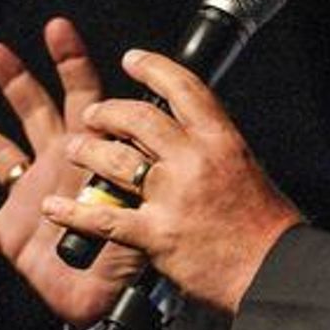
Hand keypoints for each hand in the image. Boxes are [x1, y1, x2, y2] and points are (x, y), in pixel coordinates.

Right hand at [0, 17, 146, 327]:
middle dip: (15, 80)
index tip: (57, 27)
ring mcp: (32, 196)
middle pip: (34, 111)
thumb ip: (133, 170)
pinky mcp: (12, 234)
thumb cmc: (139, 249)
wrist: (116, 297)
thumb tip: (135, 143)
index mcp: (93, 151)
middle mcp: (59, 164)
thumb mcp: (144, 200)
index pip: (84, 96)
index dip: (72, 62)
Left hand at [40, 48, 302, 314]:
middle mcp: (194, 160)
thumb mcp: (247, 168)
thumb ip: (213, 150)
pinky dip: (72, 212)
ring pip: (114, 160)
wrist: (274, 270)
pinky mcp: (155, 234)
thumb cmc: (266, 226)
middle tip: (95, 115)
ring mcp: (172, 196)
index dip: (152, 67)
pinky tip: (55, 206)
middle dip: (107, 113)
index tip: (133, 59)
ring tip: (76, 149)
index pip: (183, 88)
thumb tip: (183, 137)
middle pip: (137, 118)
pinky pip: (102, 218)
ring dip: (87, 151)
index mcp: (221, 140)